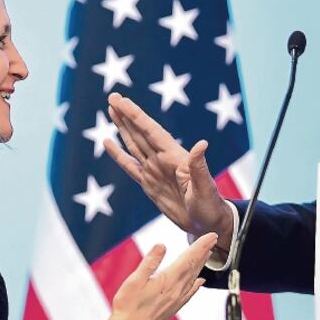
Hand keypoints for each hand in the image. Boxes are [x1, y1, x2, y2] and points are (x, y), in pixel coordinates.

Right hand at [104, 93, 233, 247]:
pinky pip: (130, 165)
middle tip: (113, 96)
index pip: (151, 131)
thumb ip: (199, 166)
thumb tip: (202, 143)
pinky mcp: (149, 183)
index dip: (136, 116)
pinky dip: (118, 154)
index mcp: (174, 157)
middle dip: (126, 115)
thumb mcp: (205, 187)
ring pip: (134, 144)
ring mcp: (154, 170)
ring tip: (112, 110)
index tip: (122, 101)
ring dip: (123, 127)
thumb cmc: (210, 205)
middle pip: (140, 132)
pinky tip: (109, 142)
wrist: (207, 224)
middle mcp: (162, 160)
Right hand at [107, 233, 216, 319]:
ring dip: (201, 265)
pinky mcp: (173, 308)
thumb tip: (162, 246)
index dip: (200, 246)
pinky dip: (196, 285)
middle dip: (204, 252)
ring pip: (193, 278)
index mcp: (168, 280)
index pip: (189, 258)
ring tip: (207, 254)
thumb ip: (150, 262)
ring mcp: (176, 300)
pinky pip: (189, 293)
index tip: (211, 236)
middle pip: (194, 267)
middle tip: (213, 240)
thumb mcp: (135, 279)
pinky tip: (199, 282)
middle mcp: (176, 290)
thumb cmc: (128, 306)